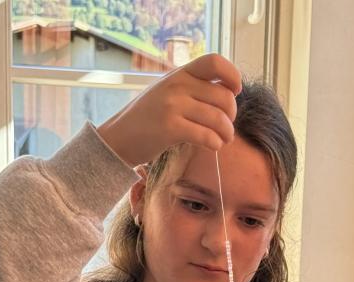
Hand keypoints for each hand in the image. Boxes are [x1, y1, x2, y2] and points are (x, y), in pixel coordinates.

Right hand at [97, 54, 240, 166]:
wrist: (118, 138)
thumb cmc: (147, 119)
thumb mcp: (167, 92)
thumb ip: (192, 88)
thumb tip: (227, 93)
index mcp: (179, 73)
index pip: (214, 61)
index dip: (232, 75)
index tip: (235, 91)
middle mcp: (177, 85)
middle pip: (223, 96)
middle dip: (232, 115)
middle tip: (227, 127)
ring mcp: (172, 106)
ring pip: (218, 118)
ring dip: (227, 133)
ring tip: (224, 140)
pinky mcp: (170, 128)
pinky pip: (206, 135)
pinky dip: (215, 143)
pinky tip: (214, 146)